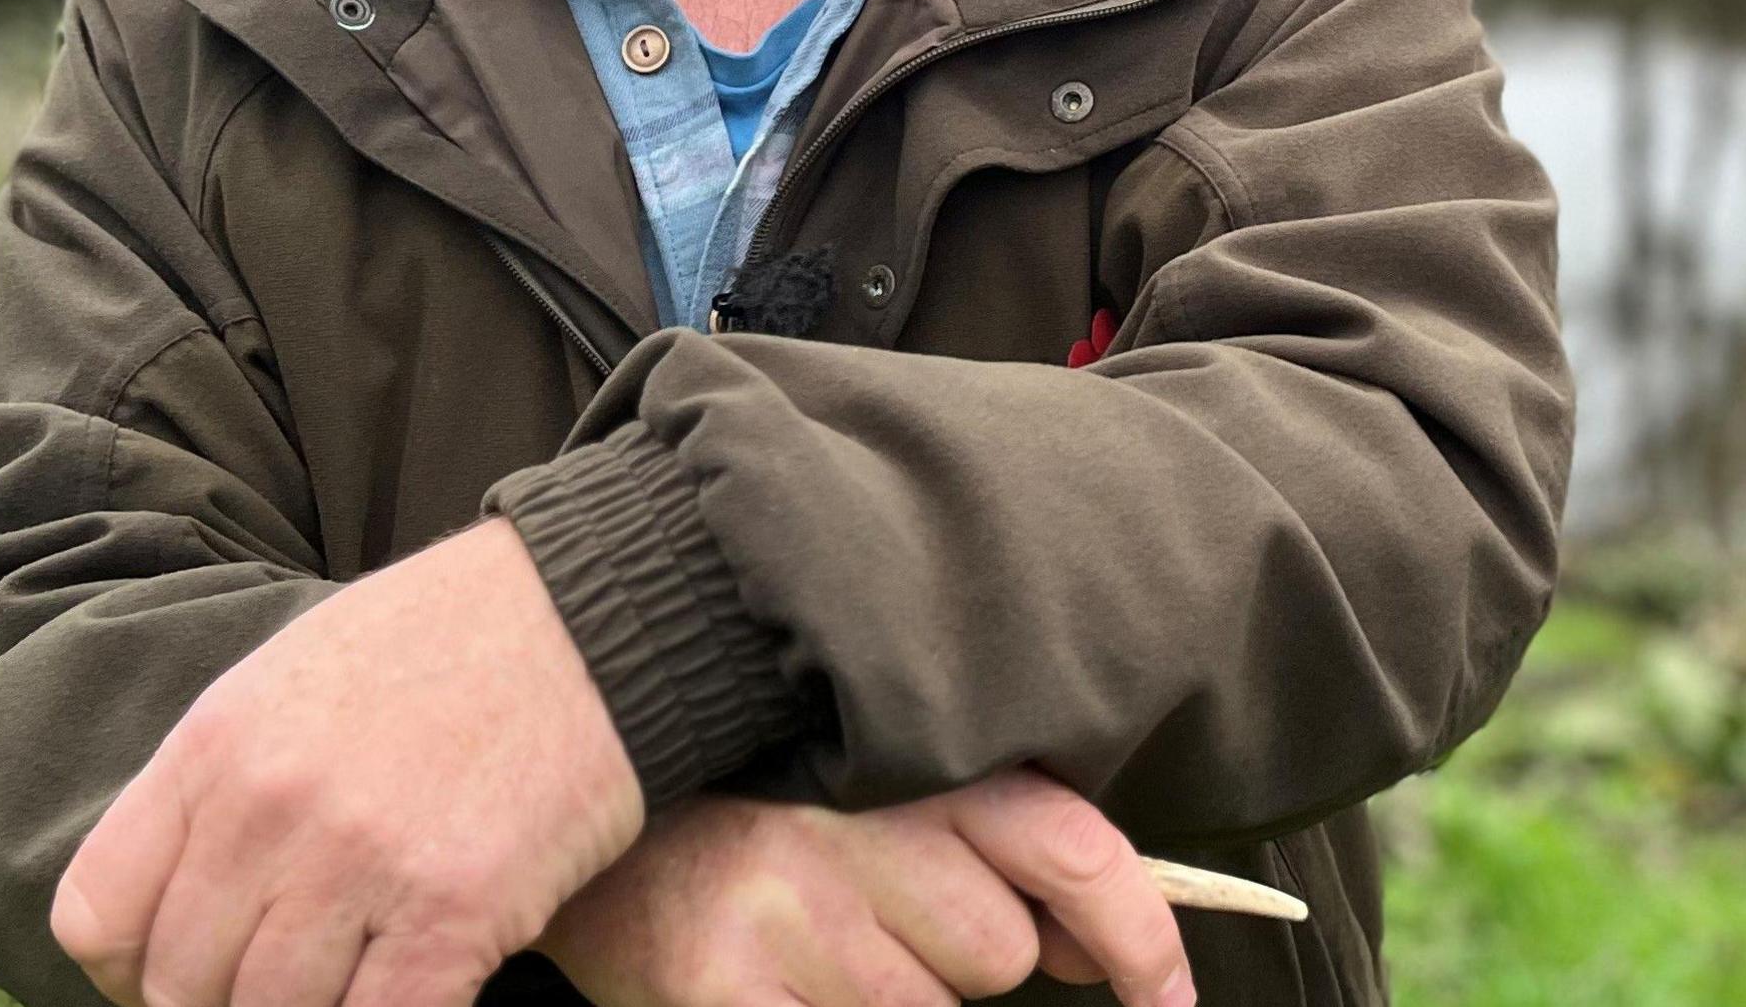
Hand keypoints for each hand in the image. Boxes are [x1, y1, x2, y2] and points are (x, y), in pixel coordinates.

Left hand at [51, 519, 644, 1006]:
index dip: (131, 974)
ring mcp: (360, 862)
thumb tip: (170, 912)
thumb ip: (219, 787)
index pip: (98, 918)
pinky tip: (422, 986)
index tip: (182, 978)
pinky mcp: (455, 909)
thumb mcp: (290, 679)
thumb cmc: (445, 646)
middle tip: (286, 988)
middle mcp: (270, 808)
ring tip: (358, 978)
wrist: (592, 614)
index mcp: (215, 747)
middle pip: (185, 988)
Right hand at [537, 766, 1195, 1006]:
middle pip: (1000, 955)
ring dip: (889, 998)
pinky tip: (776, 979)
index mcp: (910, 761)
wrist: (575, 804)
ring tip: (809, 938)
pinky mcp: (720, 981)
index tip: (1171, 997)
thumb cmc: (750, 802)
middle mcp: (855, 824)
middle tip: (876, 914)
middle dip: (966, 958)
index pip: (1073, 849)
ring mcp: (785, 906)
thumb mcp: (876, 789)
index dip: (1142, 938)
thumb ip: (989, 847)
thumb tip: (1096, 945)